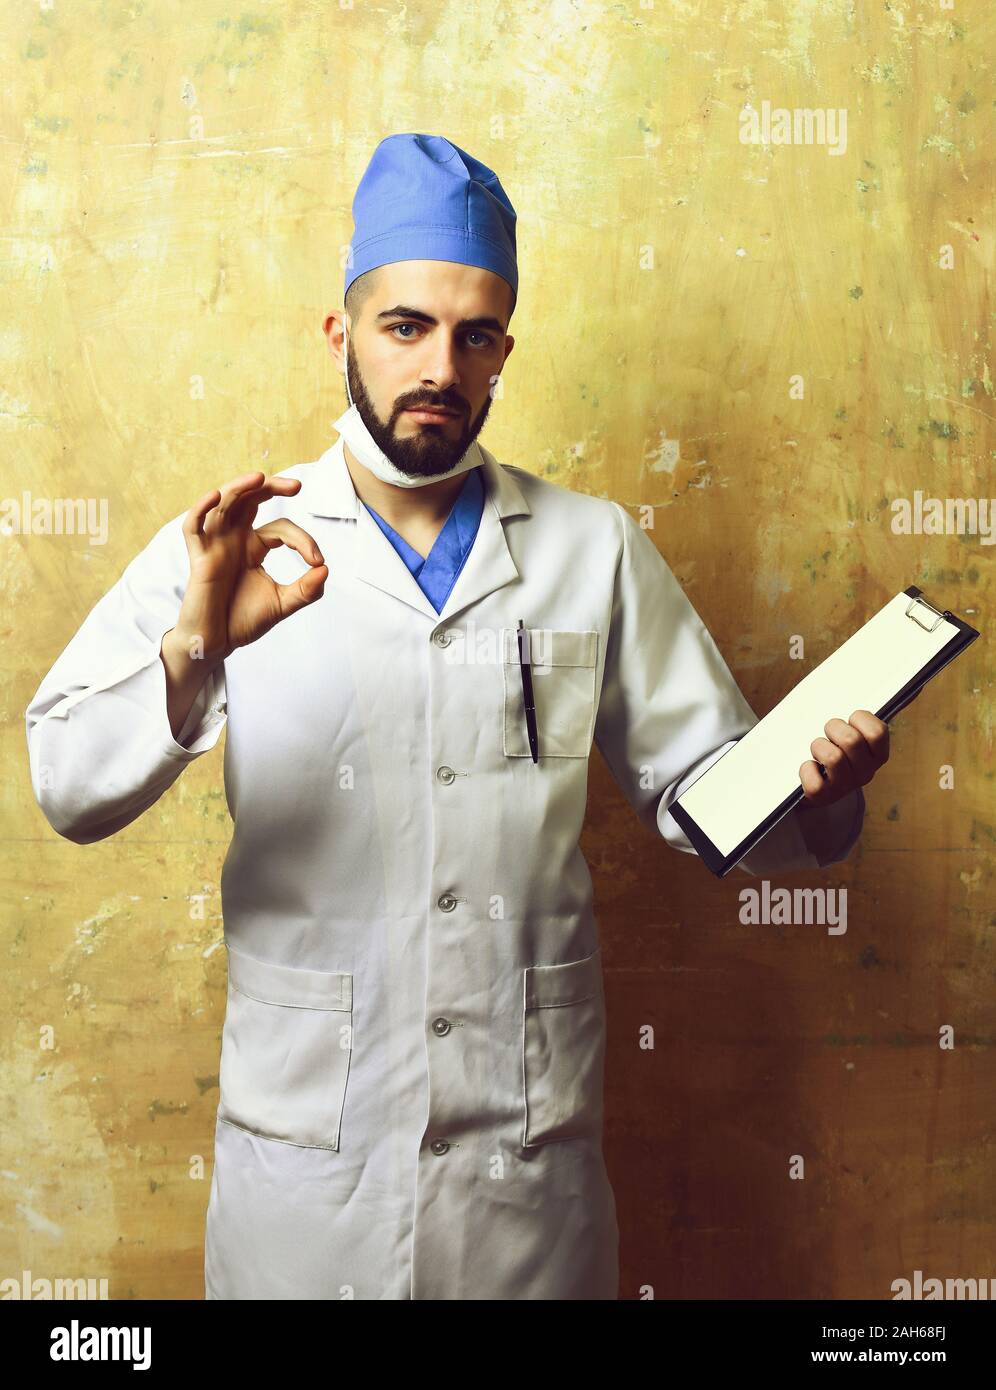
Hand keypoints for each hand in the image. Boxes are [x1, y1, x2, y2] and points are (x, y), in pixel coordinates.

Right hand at [172, 472, 327, 664]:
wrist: (217, 643)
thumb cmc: (243, 622)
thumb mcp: (282, 605)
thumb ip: (306, 590)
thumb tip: (325, 569)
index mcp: (253, 547)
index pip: (280, 529)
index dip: (302, 540)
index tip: (316, 561)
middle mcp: (234, 540)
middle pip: (249, 500)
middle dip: (271, 488)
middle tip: (297, 485)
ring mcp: (214, 545)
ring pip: (222, 504)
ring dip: (239, 487)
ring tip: (259, 477)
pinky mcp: (198, 557)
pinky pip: (192, 526)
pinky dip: (200, 509)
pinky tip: (214, 496)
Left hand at [798, 709, 888, 807]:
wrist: (818, 787)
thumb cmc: (839, 749)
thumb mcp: (859, 731)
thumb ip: (877, 712)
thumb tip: (917, 687)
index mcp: (878, 754)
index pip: (877, 732)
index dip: (859, 719)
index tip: (851, 719)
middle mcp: (865, 772)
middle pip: (850, 740)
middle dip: (833, 728)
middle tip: (830, 733)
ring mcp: (844, 786)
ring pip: (831, 756)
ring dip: (818, 746)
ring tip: (819, 749)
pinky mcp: (822, 797)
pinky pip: (812, 778)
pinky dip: (806, 769)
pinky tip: (810, 767)